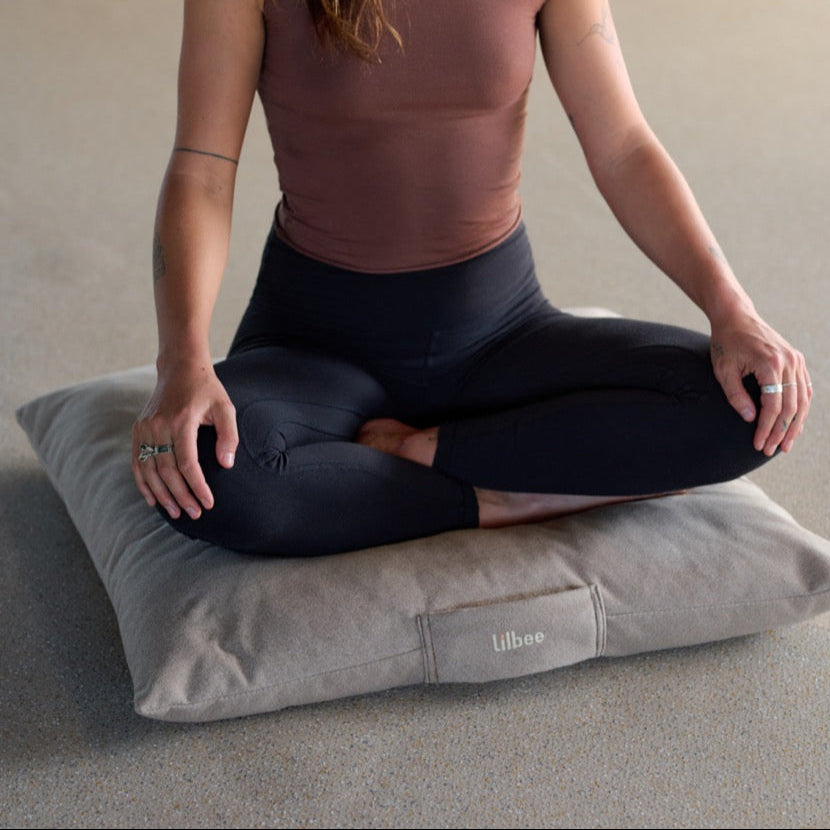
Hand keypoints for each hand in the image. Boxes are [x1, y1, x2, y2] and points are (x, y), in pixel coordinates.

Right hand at [131, 362, 237, 518]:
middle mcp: (158, 425)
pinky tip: (153, 499)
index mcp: (181, 420)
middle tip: (194, 513)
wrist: (180, 368)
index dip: (197, 486)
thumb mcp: (225, 408)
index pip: (187, 463)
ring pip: (149, 470)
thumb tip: (226, 465)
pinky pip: (137, 461)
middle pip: (167, 471)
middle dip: (181, 496)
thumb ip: (228, 436)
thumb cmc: (207, 390)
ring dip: (162, 495)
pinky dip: (143, 483)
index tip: (208, 503)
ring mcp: (144, 428)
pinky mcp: (138, 429)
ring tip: (176, 512)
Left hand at [710, 309, 811, 455]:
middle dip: (781, 432)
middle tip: (771, 451)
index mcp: (771, 364)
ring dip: (795, 424)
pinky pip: (804, 388)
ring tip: (785, 444)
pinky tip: (795, 424)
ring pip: (803, 399)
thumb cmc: (726, 342)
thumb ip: (735, 395)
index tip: (758, 444)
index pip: (774, 405)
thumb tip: (750, 419)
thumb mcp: (723, 370)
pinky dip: (801, 408)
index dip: (767, 428)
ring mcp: (795, 360)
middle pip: (792, 406)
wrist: (736, 317)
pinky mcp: (796, 360)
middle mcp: (789, 362)